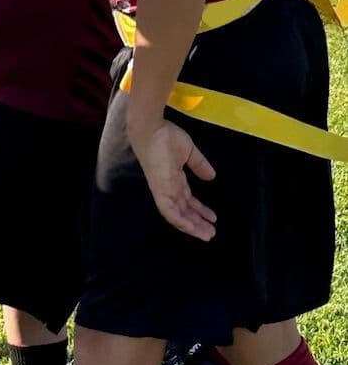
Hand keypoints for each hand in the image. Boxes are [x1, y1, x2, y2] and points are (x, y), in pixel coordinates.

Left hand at [128, 117, 216, 240]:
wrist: (152, 129)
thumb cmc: (166, 136)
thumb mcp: (189, 152)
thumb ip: (199, 165)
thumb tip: (212, 176)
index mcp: (174, 179)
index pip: (187, 200)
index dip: (199, 210)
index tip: (213, 218)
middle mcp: (167, 188)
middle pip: (183, 211)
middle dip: (197, 223)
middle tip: (211, 233)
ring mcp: (162, 190)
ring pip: (176, 215)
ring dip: (191, 226)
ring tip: (206, 235)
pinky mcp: (159, 190)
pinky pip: (167, 210)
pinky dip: (179, 220)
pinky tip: (190, 228)